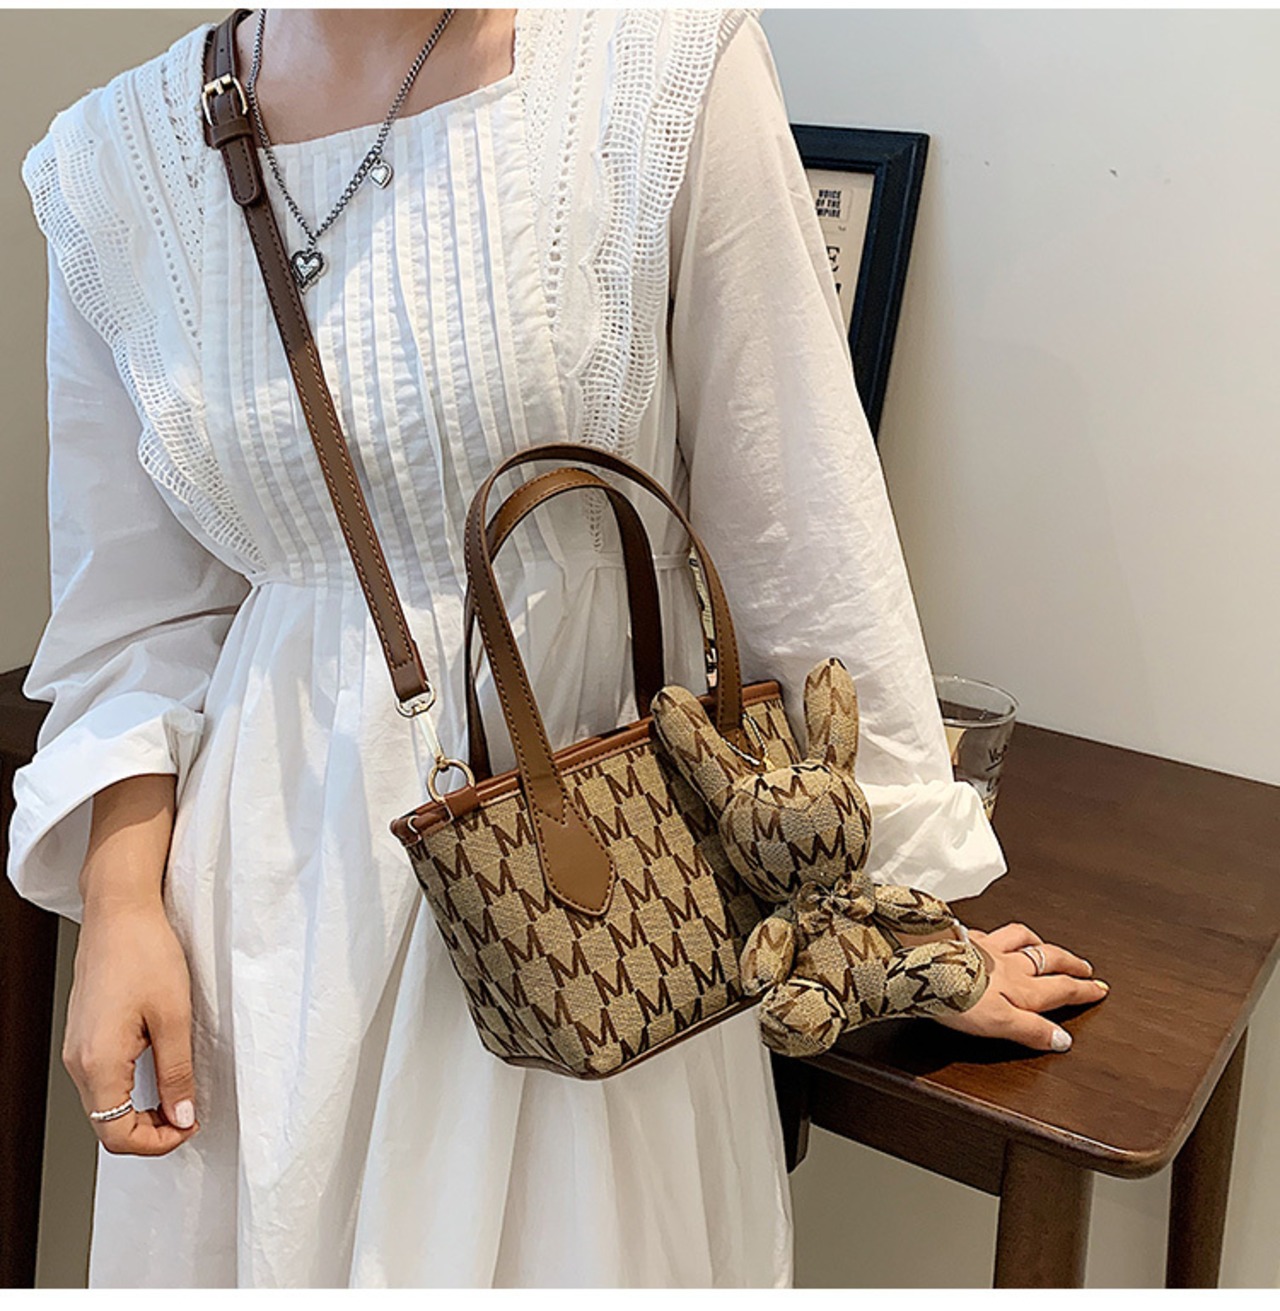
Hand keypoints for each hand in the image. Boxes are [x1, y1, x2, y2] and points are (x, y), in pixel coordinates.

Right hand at [63, 896, 200, 1154]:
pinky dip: (129, 1090)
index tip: (189, 1127)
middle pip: (107, 1124)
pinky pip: (102, 1080)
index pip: (117, 1134)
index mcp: (98, 1063)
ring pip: (104, 1104)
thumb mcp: (174, 1016)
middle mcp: (78, 1061)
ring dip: (140, 1111)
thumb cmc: (144, 953)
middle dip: (149, 1131)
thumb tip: (182, 1116)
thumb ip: (177, 1073)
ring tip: (179, 1096)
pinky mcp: (84, 1035)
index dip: (156, 1143)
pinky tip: (158, 1074)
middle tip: (189, 1116)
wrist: (119, 912)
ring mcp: (77, 1048)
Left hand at [931, 921, 1108, 1052]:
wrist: (921, 963)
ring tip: (1045, 944)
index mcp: (1021, 987)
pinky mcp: (962, 939)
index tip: (1099, 989)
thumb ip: (1032, 1031)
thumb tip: (1062, 1040)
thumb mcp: (1001, 1023)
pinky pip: (988, 932)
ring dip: (1037, 941)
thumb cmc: (958, 994)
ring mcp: (985, 947)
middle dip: (1070, 963)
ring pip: (1020, 938)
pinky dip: (998, 933)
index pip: (1061, 988)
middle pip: (1048, 959)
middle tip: (1085, 966)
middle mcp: (1008, 963)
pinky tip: (993, 935)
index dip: (1083, 991)